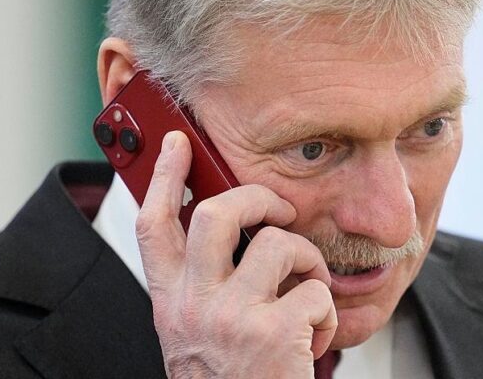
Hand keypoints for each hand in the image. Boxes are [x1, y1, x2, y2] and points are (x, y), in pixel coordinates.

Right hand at [136, 131, 337, 377]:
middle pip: (216, 214)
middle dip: (258, 198)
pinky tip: (315, 338)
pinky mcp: (273, 332)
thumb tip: (232, 236)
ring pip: (280, 244)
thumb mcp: (196, 333)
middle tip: (280, 210)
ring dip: (308, 264)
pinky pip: (316, 291)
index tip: (178, 144)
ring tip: (306, 294)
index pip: (154, 224)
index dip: (165, 177)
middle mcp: (194, 305)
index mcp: (172, 302)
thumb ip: (201, 286)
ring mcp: (231, 317)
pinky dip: (328, 313)